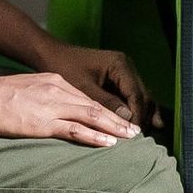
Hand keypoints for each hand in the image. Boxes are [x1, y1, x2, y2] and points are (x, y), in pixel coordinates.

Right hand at [0, 71, 142, 147]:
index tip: (120, 120)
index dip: (107, 110)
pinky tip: (108, 143)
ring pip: (91, 116)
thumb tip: (55, 111)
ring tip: (130, 138)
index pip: (86, 97)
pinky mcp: (42, 121)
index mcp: (52, 81)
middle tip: (137, 131)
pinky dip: (94, 136)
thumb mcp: (25, 90)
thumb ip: (43, 97)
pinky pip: (75, 130)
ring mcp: (50, 105)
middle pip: (95, 106)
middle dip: (118, 120)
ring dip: (114, 128)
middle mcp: (56, 89)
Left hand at [38, 42, 163, 129]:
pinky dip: (134, 110)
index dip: (136, 116)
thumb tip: (127, 120)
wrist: (50, 53)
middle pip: (142, 96)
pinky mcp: (118, 78)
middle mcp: (126, 66)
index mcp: (119, 65)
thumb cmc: (63, 67)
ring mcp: (124, 72)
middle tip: (138, 139)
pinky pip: (131, 96)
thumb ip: (104, 102)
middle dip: (142, 117)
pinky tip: (140, 125)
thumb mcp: (82, 86)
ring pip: (139, 97)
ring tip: (141, 136)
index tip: (133, 135)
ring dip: (141, 115)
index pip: (136, 95)